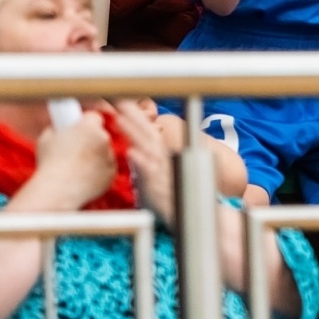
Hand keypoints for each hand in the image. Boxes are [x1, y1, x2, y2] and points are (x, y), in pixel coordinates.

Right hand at [32, 112, 117, 209]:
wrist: (57, 190)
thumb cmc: (49, 164)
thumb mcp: (47, 138)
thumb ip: (58, 129)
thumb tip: (59, 127)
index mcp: (89, 127)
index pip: (94, 117)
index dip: (86, 122)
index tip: (80, 128)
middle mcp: (104, 139)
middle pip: (101, 135)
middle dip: (91, 140)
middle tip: (76, 150)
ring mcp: (109, 157)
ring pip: (105, 153)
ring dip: (96, 156)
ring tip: (76, 167)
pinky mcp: (112, 174)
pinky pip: (107, 169)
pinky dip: (99, 172)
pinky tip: (84, 177)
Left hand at [111, 99, 177, 226]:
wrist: (198, 218)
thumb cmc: (178, 199)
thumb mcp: (160, 177)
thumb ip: (148, 163)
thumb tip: (132, 151)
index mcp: (163, 156)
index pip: (148, 131)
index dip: (136, 117)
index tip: (122, 102)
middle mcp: (165, 160)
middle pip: (148, 133)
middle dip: (134, 116)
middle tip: (119, 100)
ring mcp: (164, 172)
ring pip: (148, 148)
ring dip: (134, 133)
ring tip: (120, 120)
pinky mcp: (163, 188)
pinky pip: (151, 174)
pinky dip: (142, 162)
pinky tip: (131, 152)